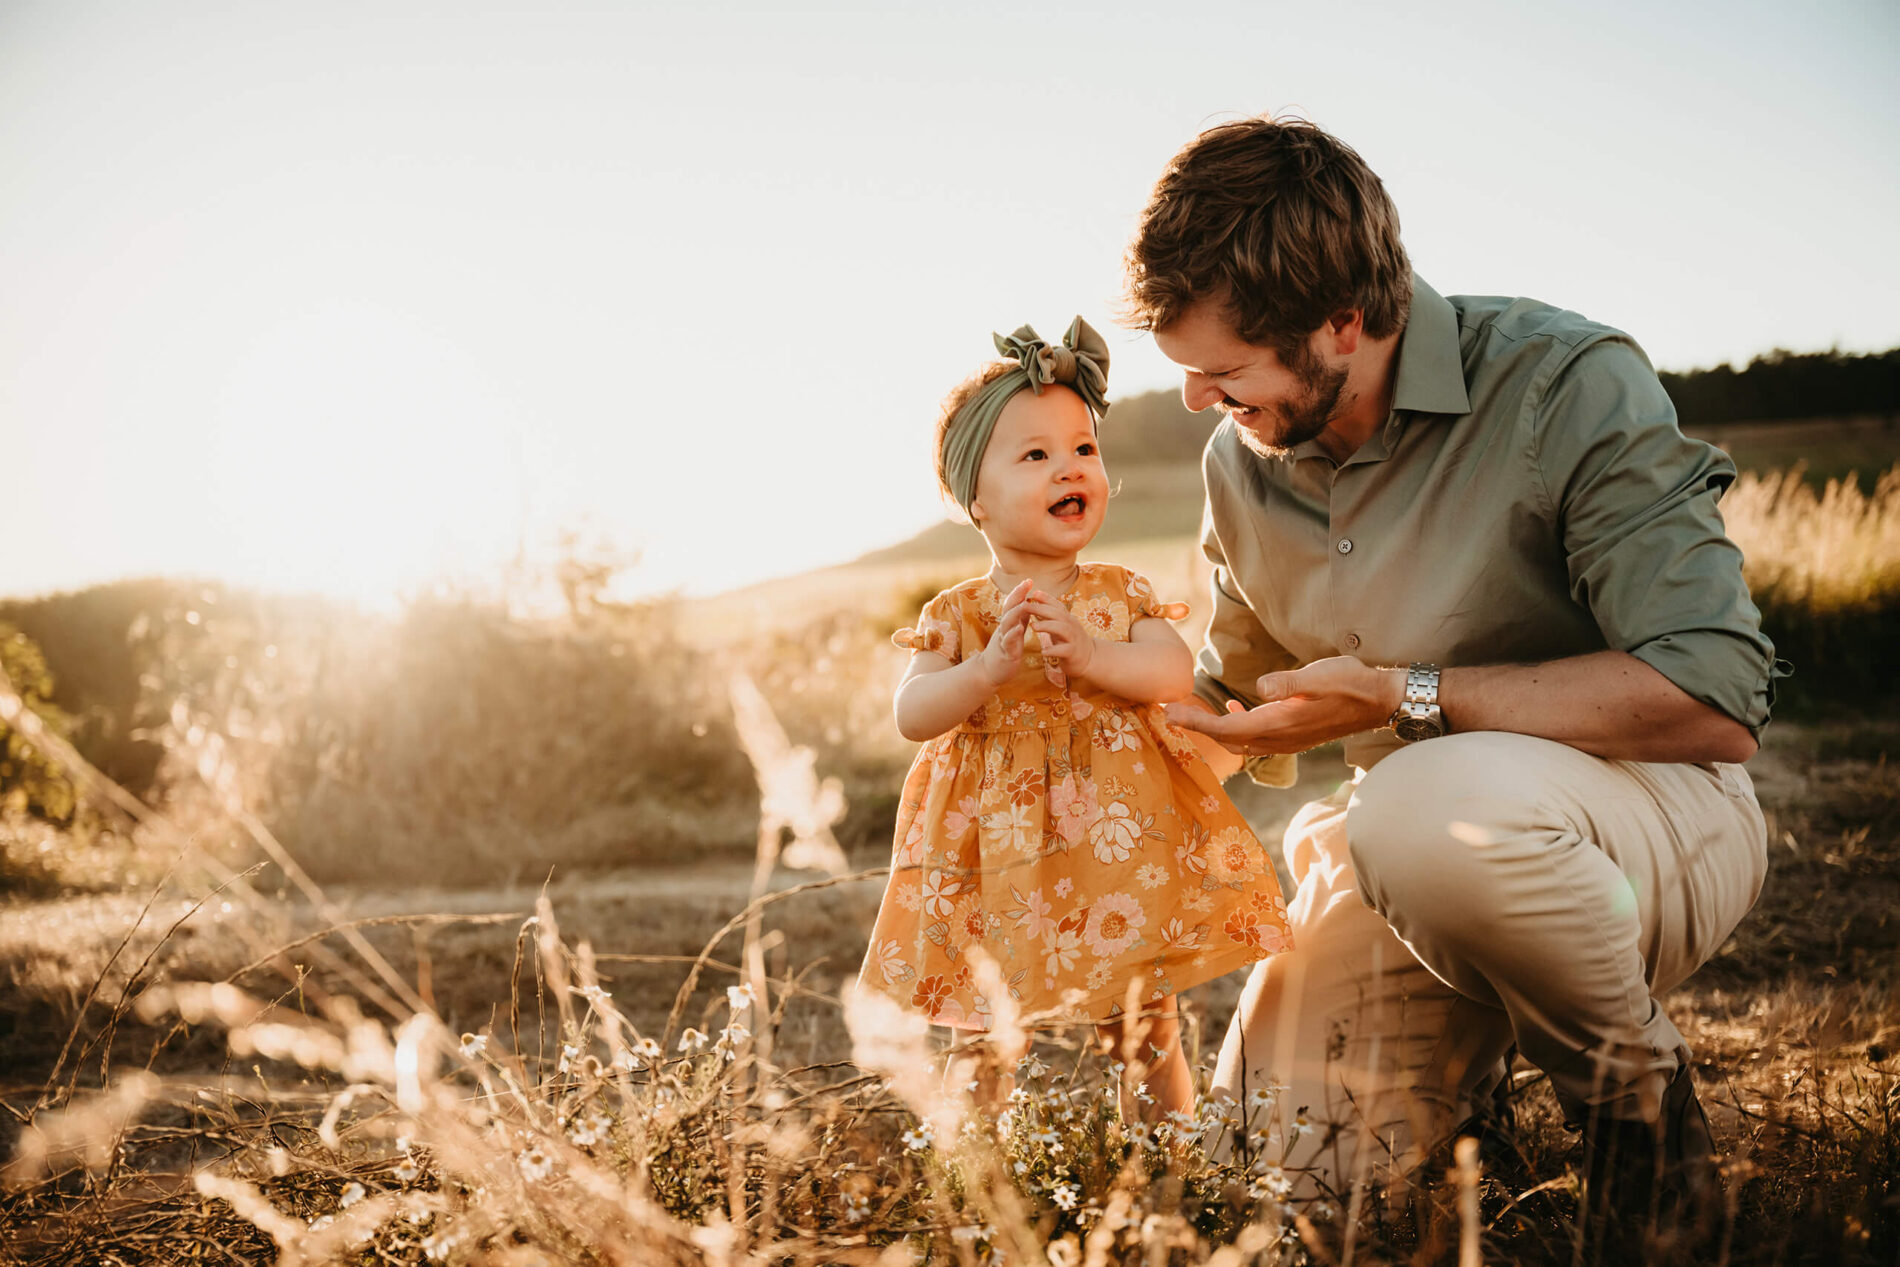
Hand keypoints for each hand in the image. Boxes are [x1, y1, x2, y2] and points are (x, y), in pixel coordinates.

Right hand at [975, 579, 1035, 687]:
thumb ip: (1020, 618)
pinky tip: (1019, 628)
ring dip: (1015, 612)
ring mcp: (1003, 640)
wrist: (989, 671)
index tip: (1029, 580)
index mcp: (1007, 623)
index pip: (1012, 604)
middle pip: (1008, 608)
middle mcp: (1003, 629)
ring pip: (1007, 623)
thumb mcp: (1013, 631)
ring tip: (1025, 604)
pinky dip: (1013, 634)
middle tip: (1026, 584)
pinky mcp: (1005, 653)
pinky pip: (1008, 642)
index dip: (1019, 591)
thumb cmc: (1003, 650)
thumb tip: (1028, 602)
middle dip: (1017, 595)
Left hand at [1024, 590, 1093, 682]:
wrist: (1089, 658)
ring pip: (1062, 629)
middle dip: (1041, 609)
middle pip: (1058, 614)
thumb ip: (1049, 615)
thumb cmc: (1069, 640)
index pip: (1057, 605)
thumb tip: (1035, 601)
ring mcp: (1073, 639)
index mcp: (1067, 619)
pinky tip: (1043, 651)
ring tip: (1032, 626)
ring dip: (1047, 626)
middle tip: (1025, 607)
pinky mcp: (1073, 653)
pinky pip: (1064, 650)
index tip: (1033, 592)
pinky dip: (1054, 650)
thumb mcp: (1060, 625)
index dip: (1046, 598)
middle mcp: (1071, 626)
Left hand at [1163, 656, 1404, 755]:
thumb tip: (1259, 688)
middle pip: (1227, 737)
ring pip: (1240, 740)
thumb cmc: (1351, 683)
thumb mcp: (1320, 676)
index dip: (1196, 722)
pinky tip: (1234, 707)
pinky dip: (1236, 725)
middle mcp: (1280, 737)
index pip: (1227, 727)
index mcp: (1281, 722)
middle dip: (1198, 727)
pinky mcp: (1294, 734)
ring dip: (1215, 728)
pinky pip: (1255, 736)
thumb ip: (1288, 683)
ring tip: (1192, 713)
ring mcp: (1287, 739)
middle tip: (1170, 712)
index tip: (1169, 713)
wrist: (1379, 700)